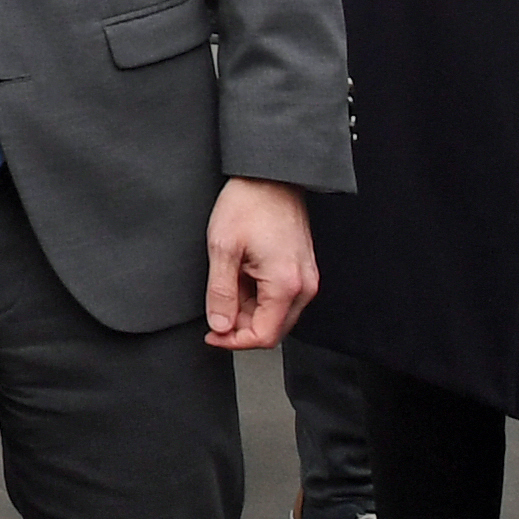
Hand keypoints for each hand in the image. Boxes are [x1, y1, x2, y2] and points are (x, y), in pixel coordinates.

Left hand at [204, 176, 318, 350]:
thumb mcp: (223, 249)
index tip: (212, 335)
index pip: (264, 337)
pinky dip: (258, 296)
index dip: (234, 341)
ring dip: (248, 310)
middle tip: (214, 309)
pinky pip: (280, 297)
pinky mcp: (302, 271)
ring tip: (227, 282)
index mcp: (286, 285)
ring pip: (275, 315)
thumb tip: (220, 326)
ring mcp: (306, 279)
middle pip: (272, 329)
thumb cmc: (248, 204)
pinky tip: (241, 276)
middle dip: (240, 327)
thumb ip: (221, 293)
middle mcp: (304, 287)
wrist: (271, 176)